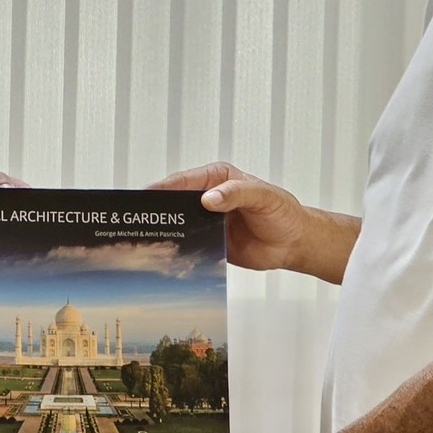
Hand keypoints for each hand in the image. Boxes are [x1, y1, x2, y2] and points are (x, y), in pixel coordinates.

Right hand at [149, 162, 313, 272]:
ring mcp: (208, 220)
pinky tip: (166, 254)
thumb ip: (236, 194)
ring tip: (143, 236)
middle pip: (177, 200)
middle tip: (138, 216)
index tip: (146, 195)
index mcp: (218, 178)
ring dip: (166, 229)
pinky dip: (178, 248)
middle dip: (158, 207)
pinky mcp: (211, 242)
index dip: (164, 187)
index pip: (185, 180)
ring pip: (180, 223)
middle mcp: (210, 196)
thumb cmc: (283, 212)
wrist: (294, 243)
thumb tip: (209, 199)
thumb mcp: (263, 197)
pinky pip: (190, 244)